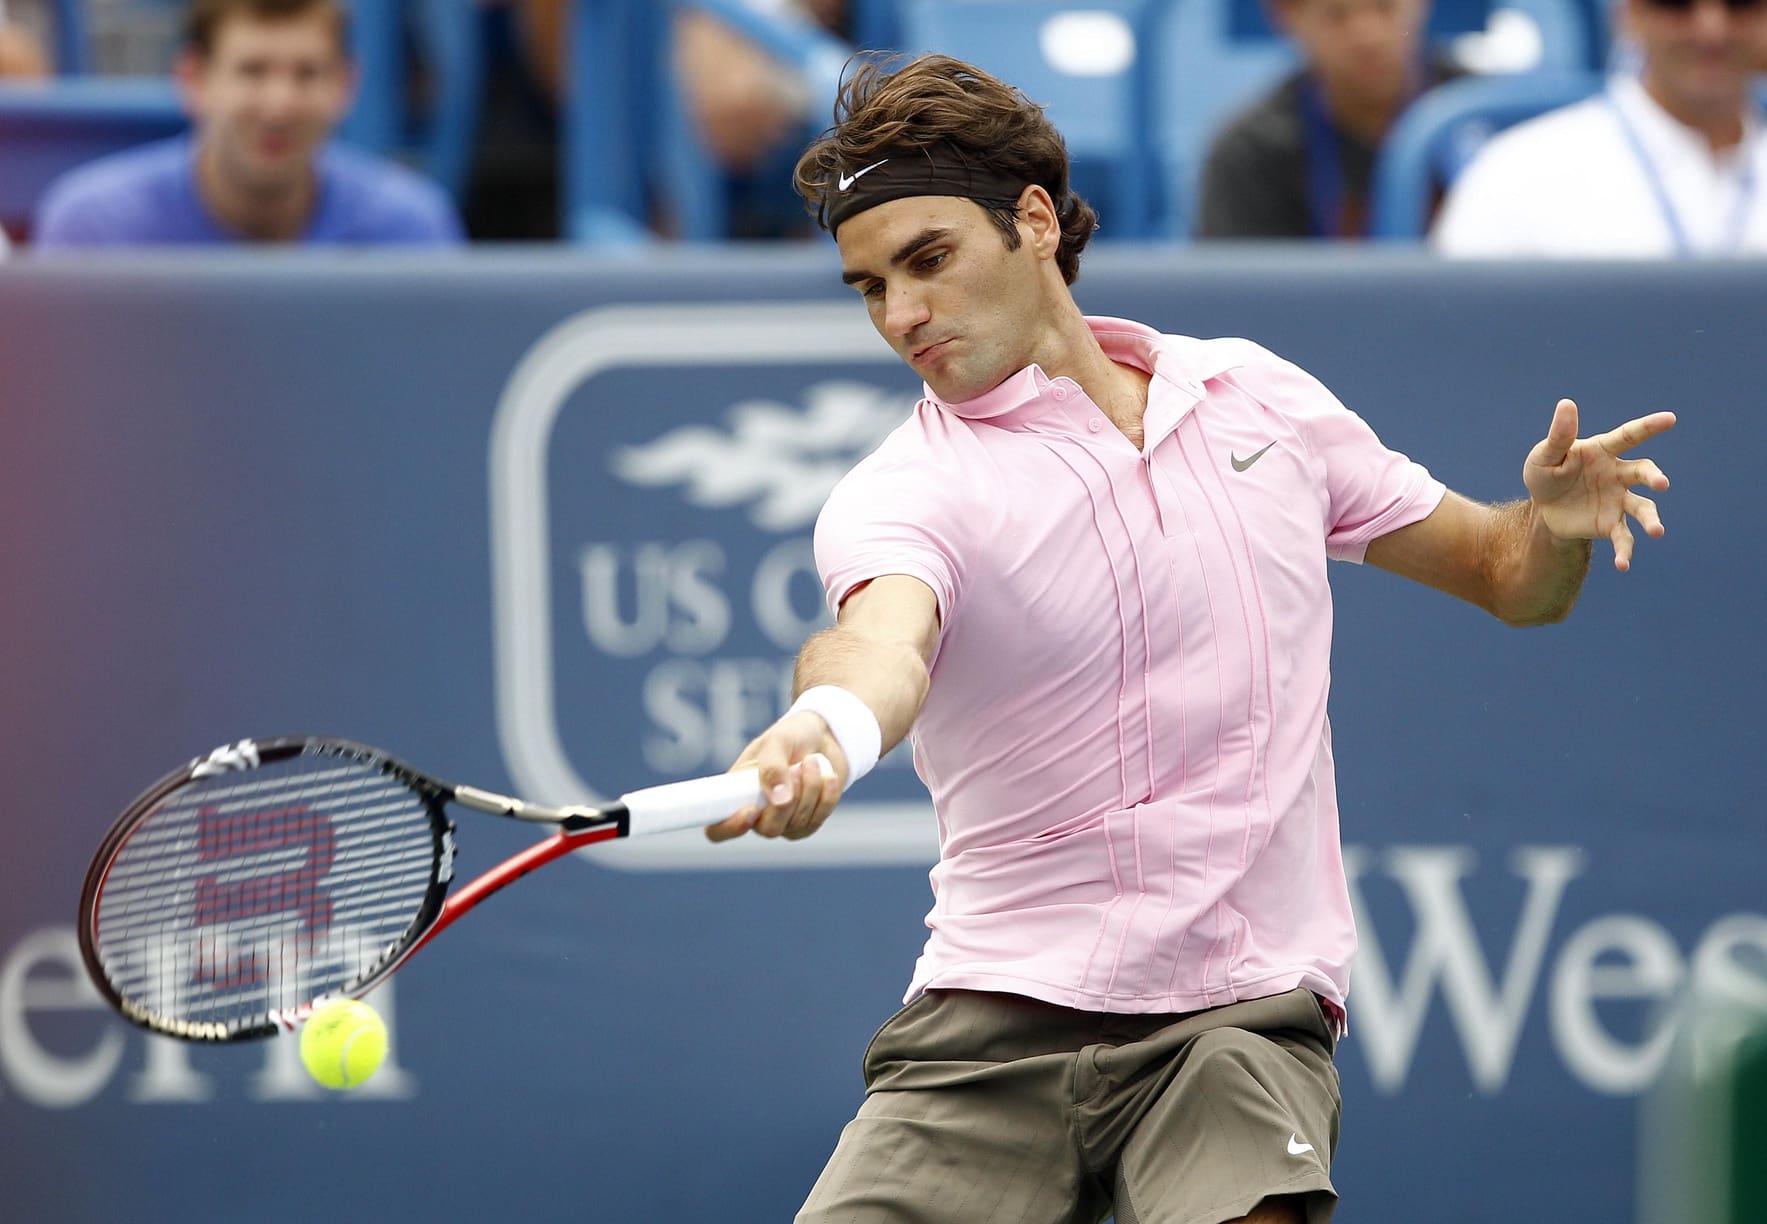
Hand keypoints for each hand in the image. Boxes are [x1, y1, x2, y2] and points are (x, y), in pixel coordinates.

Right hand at [705, 712, 845, 842]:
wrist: (825, 735)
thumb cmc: (793, 735)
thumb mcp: (778, 741)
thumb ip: (772, 768)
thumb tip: (779, 801)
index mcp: (736, 793)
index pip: (717, 828)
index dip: (729, 828)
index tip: (750, 810)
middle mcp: (757, 812)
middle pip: (768, 830)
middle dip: (789, 800)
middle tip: (798, 768)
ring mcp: (784, 821)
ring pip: (796, 824)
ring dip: (810, 789)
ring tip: (812, 761)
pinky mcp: (808, 822)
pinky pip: (817, 821)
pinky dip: (826, 797)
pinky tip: (827, 776)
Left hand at [1523, 398, 1674, 571]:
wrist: (1543, 508)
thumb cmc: (1547, 473)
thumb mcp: (1545, 455)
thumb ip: (1559, 435)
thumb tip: (1566, 404)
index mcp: (1603, 451)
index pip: (1629, 436)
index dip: (1649, 426)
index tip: (1670, 418)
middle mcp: (1618, 474)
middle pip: (1642, 472)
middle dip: (1654, 477)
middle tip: (1661, 484)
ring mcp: (1618, 500)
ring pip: (1641, 508)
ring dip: (1651, 519)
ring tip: (1657, 531)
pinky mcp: (1610, 524)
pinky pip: (1623, 538)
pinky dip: (1625, 551)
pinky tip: (1623, 565)